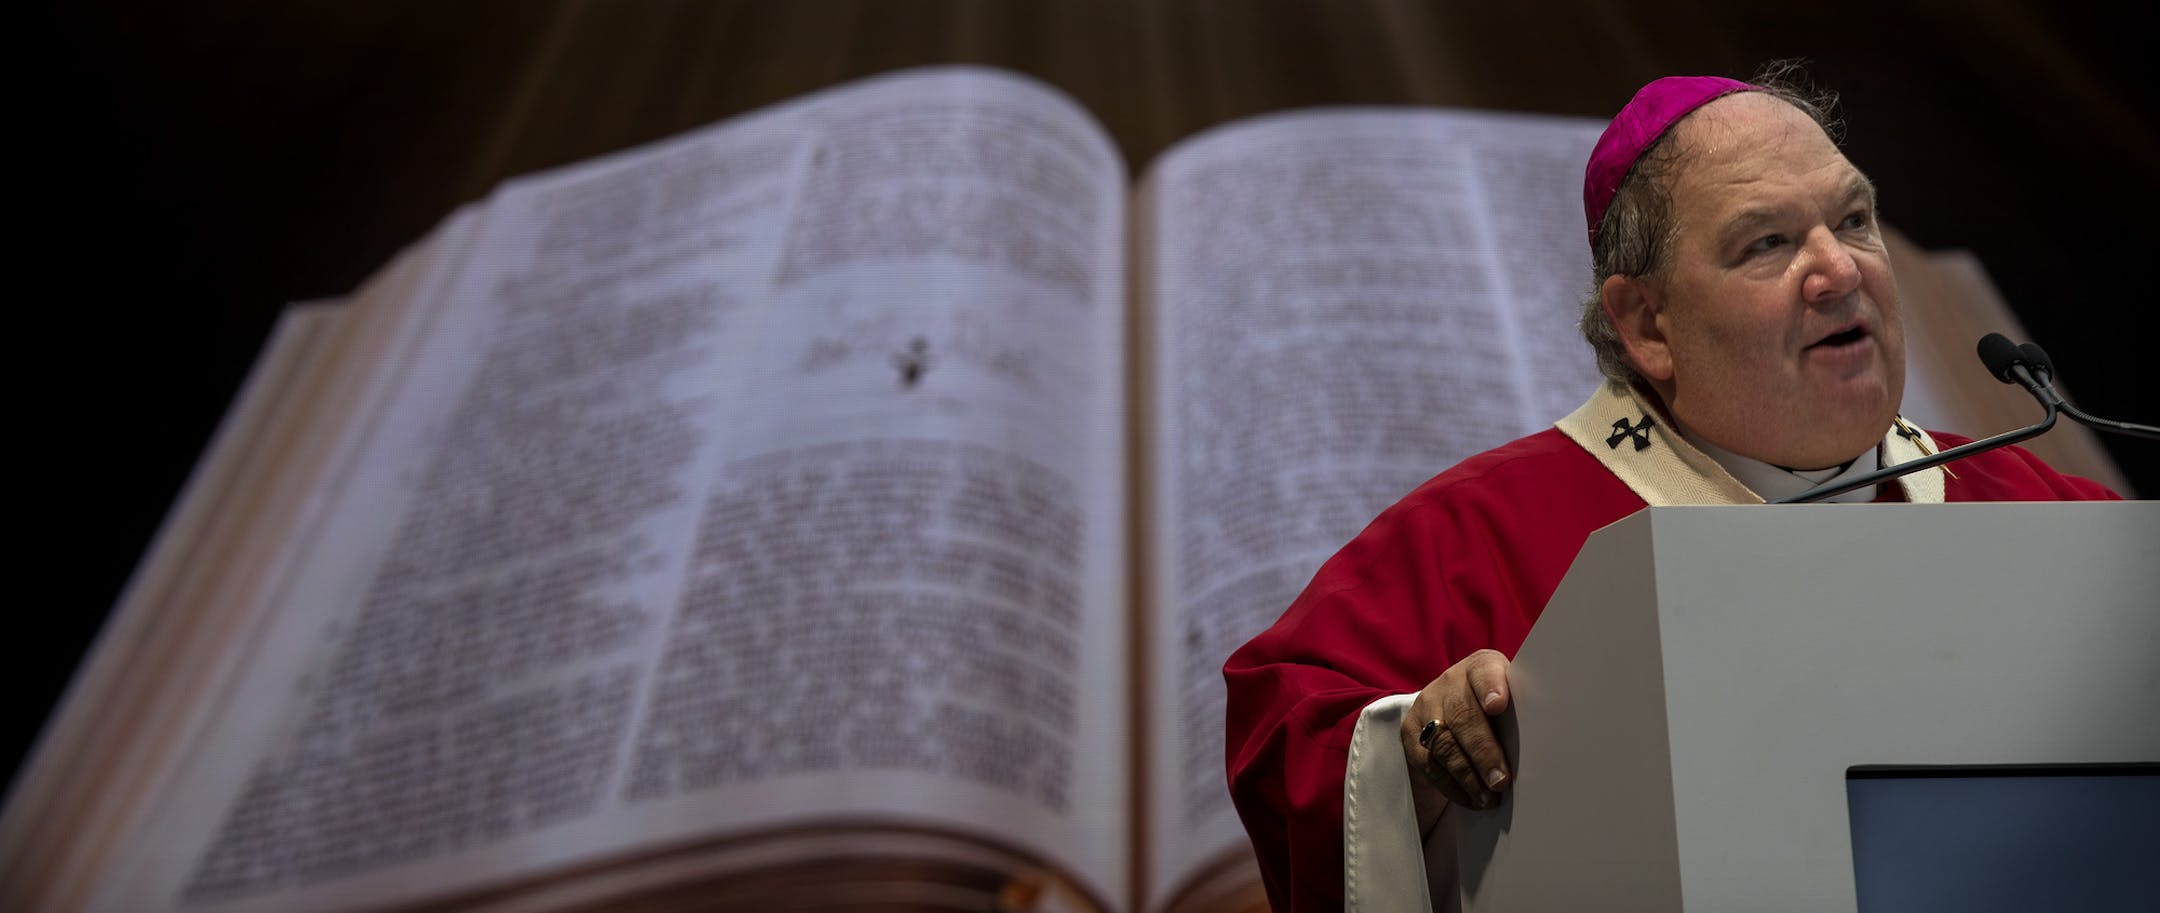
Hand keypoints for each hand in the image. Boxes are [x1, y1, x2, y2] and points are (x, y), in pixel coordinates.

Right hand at [1399, 648, 1511, 830]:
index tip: (1498, 706)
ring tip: (1489, 797)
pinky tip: (1472, 798)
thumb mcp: (1511, 696)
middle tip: (1501, 780)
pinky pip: (1429, 763)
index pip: (1483, 672)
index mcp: (1480, 667)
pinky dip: (1452, 785)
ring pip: (1443, 743)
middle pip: (1462, 716)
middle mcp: (1449, 683)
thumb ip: (1522, 710)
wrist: (1451, 704)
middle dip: (1483, 751)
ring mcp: (1426, 707)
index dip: (1490, 687)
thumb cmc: (1497, 707)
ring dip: (1468, 776)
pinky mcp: (1412, 734)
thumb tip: (1551, 744)